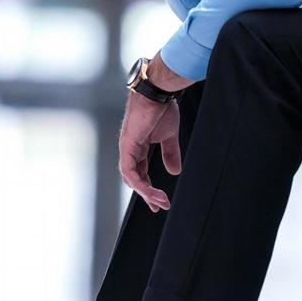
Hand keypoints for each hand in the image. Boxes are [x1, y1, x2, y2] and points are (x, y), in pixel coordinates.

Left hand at [118, 92, 181, 212]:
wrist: (158, 94)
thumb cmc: (162, 109)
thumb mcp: (168, 137)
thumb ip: (170, 154)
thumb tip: (175, 172)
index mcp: (138, 147)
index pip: (140, 173)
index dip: (149, 188)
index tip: (160, 201)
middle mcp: (129, 149)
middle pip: (134, 178)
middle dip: (147, 194)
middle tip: (160, 207)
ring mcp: (126, 148)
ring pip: (131, 178)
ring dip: (146, 192)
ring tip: (161, 201)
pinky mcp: (127, 146)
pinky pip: (129, 171)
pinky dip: (140, 183)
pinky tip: (150, 192)